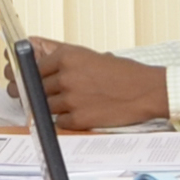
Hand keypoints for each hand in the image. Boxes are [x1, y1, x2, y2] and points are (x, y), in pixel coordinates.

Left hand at [27, 41, 171, 131]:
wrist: (146, 90)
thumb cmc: (123, 73)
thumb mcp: (92, 57)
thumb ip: (65, 62)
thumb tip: (40, 69)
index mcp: (67, 57)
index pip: (34, 69)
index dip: (34, 77)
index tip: (33, 81)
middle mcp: (66, 77)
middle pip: (37, 89)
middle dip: (44, 93)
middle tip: (55, 95)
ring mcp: (71, 99)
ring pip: (46, 107)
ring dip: (56, 107)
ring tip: (76, 103)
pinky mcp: (79, 119)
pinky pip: (60, 122)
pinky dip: (67, 120)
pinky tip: (83, 113)